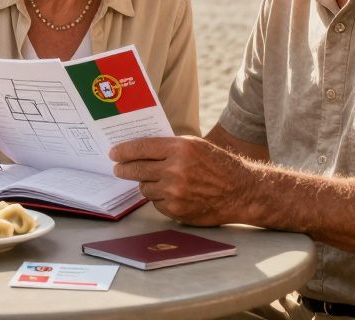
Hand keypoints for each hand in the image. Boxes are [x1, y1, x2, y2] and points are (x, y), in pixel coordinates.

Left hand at [110, 136, 265, 225]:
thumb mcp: (195, 146)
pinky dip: (160, 198)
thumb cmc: (218, 165)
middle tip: (117, 168)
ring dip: (147, 184)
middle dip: (124, 169)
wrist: (241, 191)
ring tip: (160, 180)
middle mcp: (175, 170)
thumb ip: (168, 147)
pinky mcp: (176, 210)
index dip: (124, 151)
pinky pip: (156, 203)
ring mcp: (175, 192)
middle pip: (137, 169)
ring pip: (145, 188)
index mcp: (180, 149)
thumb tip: (139, 150)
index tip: (113, 153)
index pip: (142, 148)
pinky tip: (174, 194)